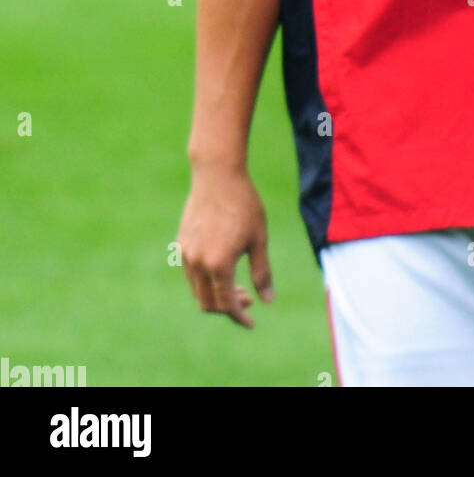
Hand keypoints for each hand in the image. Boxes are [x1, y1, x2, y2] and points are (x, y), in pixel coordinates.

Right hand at [177, 164, 273, 327]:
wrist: (217, 175)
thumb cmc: (244, 204)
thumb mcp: (259, 239)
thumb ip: (262, 272)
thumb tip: (267, 300)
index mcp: (218, 264)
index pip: (227, 305)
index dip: (240, 317)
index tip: (251, 322)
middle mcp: (197, 263)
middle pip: (208, 303)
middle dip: (228, 308)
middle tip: (249, 298)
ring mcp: (186, 254)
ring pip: (197, 290)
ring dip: (216, 295)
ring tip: (237, 285)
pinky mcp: (181, 243)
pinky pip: (191, 274)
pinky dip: (205, 281)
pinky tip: (222, 269)